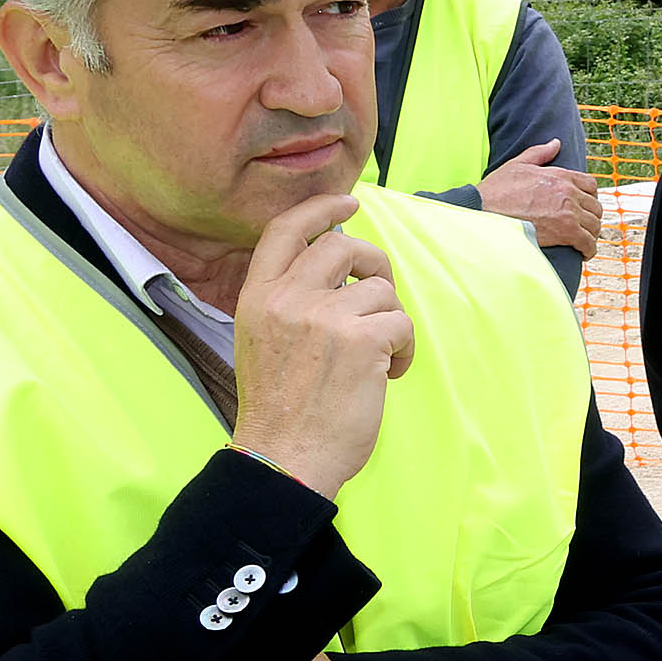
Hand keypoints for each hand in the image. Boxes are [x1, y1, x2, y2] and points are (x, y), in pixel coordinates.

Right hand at [230, 187, 413, 495]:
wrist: (284, 457)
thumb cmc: (280, 410)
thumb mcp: (260, 342)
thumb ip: (287, 303)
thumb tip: (337, 275)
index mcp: (257, 298)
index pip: (285, 230)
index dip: (320, 209)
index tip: (348, 203)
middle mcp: (288, 299)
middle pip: (344, 245)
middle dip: (373, 264)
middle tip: (380, 297)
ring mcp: (325, 317)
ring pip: (380, 289)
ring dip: (389, 321)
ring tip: (378, 358)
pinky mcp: (362, 340)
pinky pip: (401, 323)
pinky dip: (404, 349)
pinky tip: (388, 375)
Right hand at [477, 141, 599, 256]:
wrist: (485, 212)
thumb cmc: (497, 191)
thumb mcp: (518, 165)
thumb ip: (539, 154)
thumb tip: (556, 143)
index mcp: (560, 176)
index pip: (591, 184)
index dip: (590, 196)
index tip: (584, 205)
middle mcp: (569, 193)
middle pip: (595, 206)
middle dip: (591, 216)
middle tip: (584, 226)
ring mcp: (569, 212)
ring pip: (594, 225)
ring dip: (591, 234)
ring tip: (583, 240)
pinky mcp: (565, 232)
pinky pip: (587, 242)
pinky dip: (588, 249)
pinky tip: (583, 253)